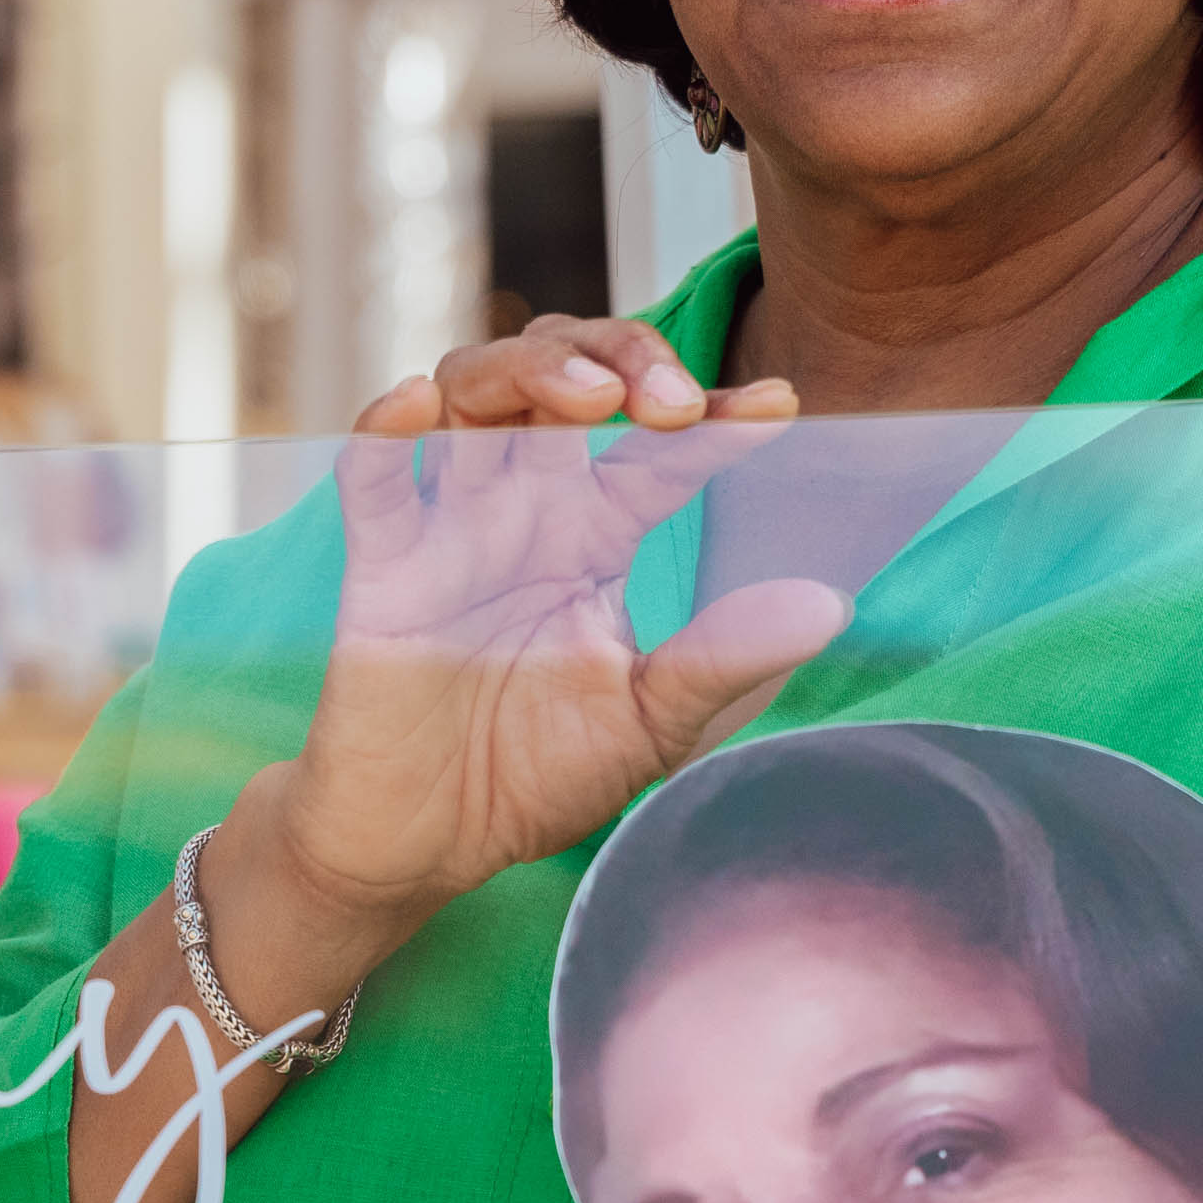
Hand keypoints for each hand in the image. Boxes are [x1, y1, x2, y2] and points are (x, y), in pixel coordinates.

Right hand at [254, 319, 833, 949]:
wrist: (428, 844)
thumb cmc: (536, 778)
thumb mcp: (651, 722)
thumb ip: (724, 658)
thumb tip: (829, 605)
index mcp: (595, 537)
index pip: (660, 451)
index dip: (716, 417)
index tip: (778, 407)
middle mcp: (524, 511)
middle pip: (562, 377)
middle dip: (617, 358)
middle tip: (668, 399)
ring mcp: (451, 530)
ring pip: (474, 395)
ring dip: (526, 371)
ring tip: (589, 396)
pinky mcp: (382, 569)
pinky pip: (373, 474)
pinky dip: (387, 427)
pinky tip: (418, 404)